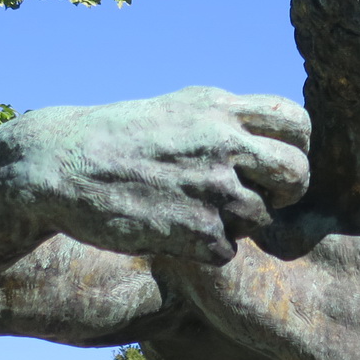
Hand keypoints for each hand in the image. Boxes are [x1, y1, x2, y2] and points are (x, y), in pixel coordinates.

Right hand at [0, 86, 310, 264]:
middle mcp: (224, 143)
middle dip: (284, 191)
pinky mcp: (194, 230)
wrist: (60, 165)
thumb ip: (231, 119)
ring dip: (235, 222)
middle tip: (257, 196)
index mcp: (222, 108)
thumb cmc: (123, 137)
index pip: (299, 123)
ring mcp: (211, 187)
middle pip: (298, 174)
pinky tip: (175, 231)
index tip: (273, 162)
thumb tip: (280, 138)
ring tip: (193, 209)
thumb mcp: (180, 108)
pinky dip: (206, 249)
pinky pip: (228, 251)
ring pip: (261, 217)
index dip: (295, 147)